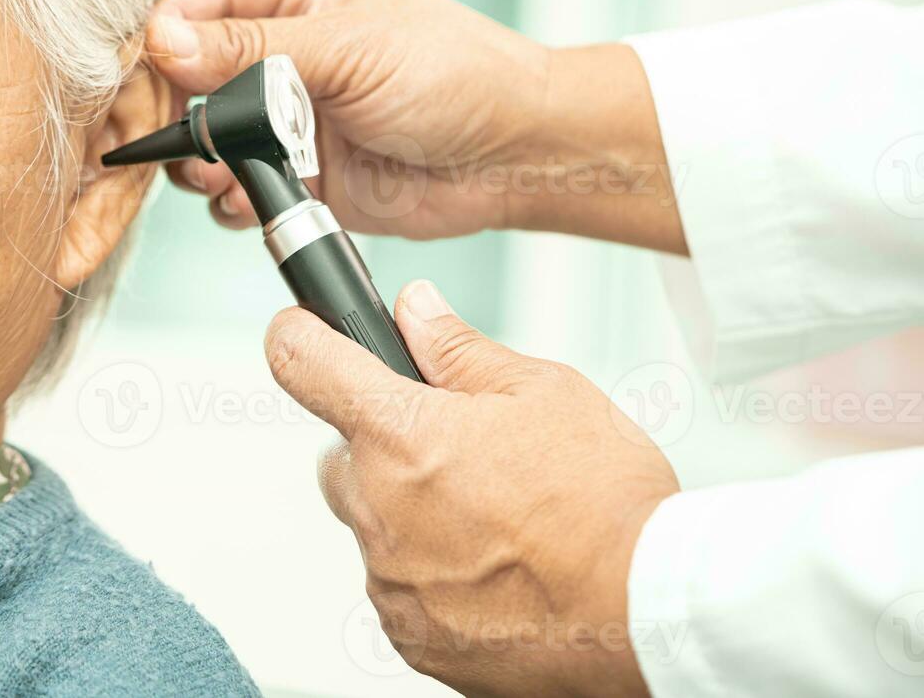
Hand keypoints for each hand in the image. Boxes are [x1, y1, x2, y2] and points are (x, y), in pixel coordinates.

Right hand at [145, 0, 686, 253]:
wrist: (513, 157)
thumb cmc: (456, 74)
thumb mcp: (349, 47)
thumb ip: (253, 49)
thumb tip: (164, 41)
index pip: (201, 0)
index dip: (165, 34)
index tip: (148, 71)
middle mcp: (285, 51)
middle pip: (191, 74)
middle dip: (178, 109)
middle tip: (180, 137)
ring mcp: (290, 116)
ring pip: (208, 139)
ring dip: (203, 162)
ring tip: (223, 175)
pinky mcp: (301, 174)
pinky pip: (240, 190)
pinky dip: (235, 202)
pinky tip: (255, 201)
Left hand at [265, 279, 679, 696]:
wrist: (647, 616)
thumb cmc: (606, 505)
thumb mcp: (544, 392)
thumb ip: (460, 350)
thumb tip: (414, 310)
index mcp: (403, 434)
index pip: (304, 364)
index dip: (299, 338)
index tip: (300, 333)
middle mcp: (379, 508)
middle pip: (343, 457)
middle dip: (384, 447)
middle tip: (458, 453)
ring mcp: (390, 578)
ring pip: (373, 525)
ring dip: (411, 514)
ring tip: (495, 519)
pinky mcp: (411, 636)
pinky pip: (398, 588)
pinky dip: (430, 573)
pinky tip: (493, 567)